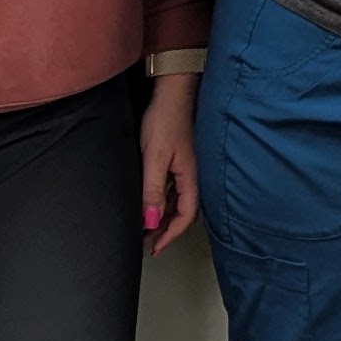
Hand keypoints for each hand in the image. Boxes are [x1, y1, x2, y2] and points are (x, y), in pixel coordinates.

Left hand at [139, 73, 199, 253]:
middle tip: (147, 242)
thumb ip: (153, 191)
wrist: (172, 92)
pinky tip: (152, 202)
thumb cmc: (165, 120)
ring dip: (164, 217)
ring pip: (178, 201)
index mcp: (191, 178)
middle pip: (183, 212)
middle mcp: (193, 176)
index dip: (169, 235)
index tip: (154, 248)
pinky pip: (174, 189)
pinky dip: (163, 201)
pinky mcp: (180, 160)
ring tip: (147, 227)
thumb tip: (149, 221)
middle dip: (166, 230)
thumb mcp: (154, 158)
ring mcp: (188, 168)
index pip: (184, 217)